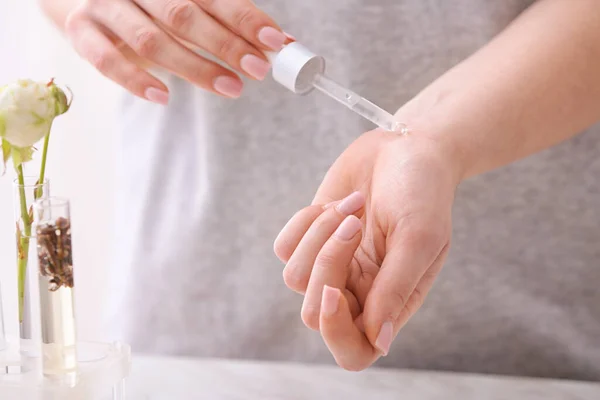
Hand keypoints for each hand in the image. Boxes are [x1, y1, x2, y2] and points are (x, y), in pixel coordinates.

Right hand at [65, 0, 286, 102]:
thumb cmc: (151, 5)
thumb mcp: (190, 6)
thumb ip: (230, 21)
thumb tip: (282, 43)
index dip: (246, 18)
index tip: (274, 42)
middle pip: (183, 15)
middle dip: (225, 44)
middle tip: (257, 69)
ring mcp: (106, 6)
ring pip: (151, 40)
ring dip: (194, 67)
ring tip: (230, 88)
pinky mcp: (82, 31)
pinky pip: (106, 60)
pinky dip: (135, 80)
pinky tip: (163, 97)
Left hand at [274, 129, 461, 369]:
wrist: (404, 148)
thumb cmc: (423, 191)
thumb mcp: (419, 237)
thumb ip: (397, 289)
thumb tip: (377, 341)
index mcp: (390, 302)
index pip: (354, 351)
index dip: (335, 332)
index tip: (334, 292)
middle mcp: (358, 291)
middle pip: (314, 313)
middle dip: (327, 265)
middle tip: (356, 225)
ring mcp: (332, 265)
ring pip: (294, 277)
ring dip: (320, 235)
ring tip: (353, 207)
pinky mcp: (310, 239)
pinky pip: (284, 248)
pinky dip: (306, 222)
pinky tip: (337, 203)